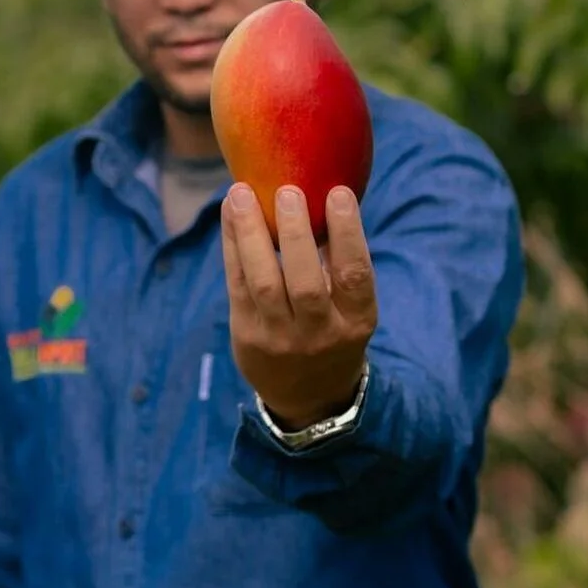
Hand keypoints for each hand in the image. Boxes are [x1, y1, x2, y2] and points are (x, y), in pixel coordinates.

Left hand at [220, 182, 377, 430]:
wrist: (308, 397)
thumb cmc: (333, 330)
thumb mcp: (352, 308)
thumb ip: (339, 263)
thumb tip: (318, 191)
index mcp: (357, 320)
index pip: (355, 275)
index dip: (348, 233)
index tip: (337, 192)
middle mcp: (321, 333)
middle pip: (305, 283)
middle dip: (295, 233)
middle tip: (287, 190)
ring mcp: (281, 338)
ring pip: (263, 284)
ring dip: (250, 234)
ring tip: (241, 193)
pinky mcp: (247, 335)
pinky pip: (237, 285)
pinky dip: (232, 245)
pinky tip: (230, 213)